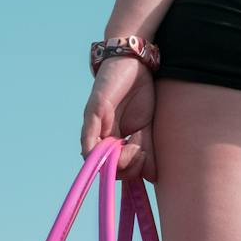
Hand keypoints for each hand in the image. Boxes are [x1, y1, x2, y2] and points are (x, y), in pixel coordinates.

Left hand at [80, 57, 155, 181]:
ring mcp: (95, 125)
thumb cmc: (140, 93)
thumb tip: (152, 177)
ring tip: (135, 145)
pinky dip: (95, 150)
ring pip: (98, 156)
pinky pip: (88, 137)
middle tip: (141, 152)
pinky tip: (110, 148)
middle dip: (127, 166)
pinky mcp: (93, 111)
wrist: (135, 63)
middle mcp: (102, 136)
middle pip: (107, 167)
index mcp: (115, 140)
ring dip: (118, 158)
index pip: (117, 169)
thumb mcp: (148, 126)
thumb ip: (147, 149)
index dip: (131, 170)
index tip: (145, 161)